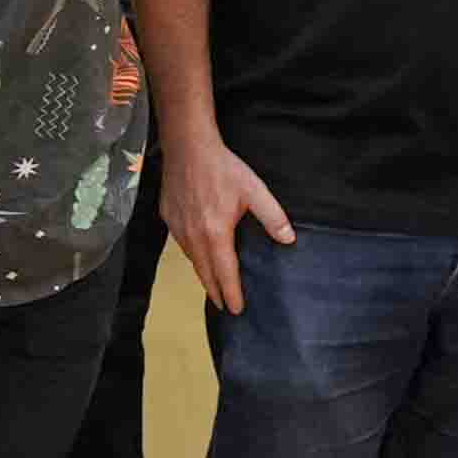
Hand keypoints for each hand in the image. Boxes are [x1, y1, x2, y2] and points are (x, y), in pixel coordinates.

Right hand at [158, 130, 292, 314]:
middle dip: (215, 292)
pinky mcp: (168, 219)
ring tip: (212, 286)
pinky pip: (182, 245)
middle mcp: (194, 237)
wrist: (187, 147)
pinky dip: (192, 256)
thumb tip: (289, 239)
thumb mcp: (255, 191)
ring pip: (192, 261)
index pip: (225, 273)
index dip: (231, 293)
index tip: (236, 310)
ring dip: (203, 276)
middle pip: (205, 273)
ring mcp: (178, 229)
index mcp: (216, 234)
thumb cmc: (222, 168)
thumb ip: (272, 217)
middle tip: (223, 307)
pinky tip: (197, 255)